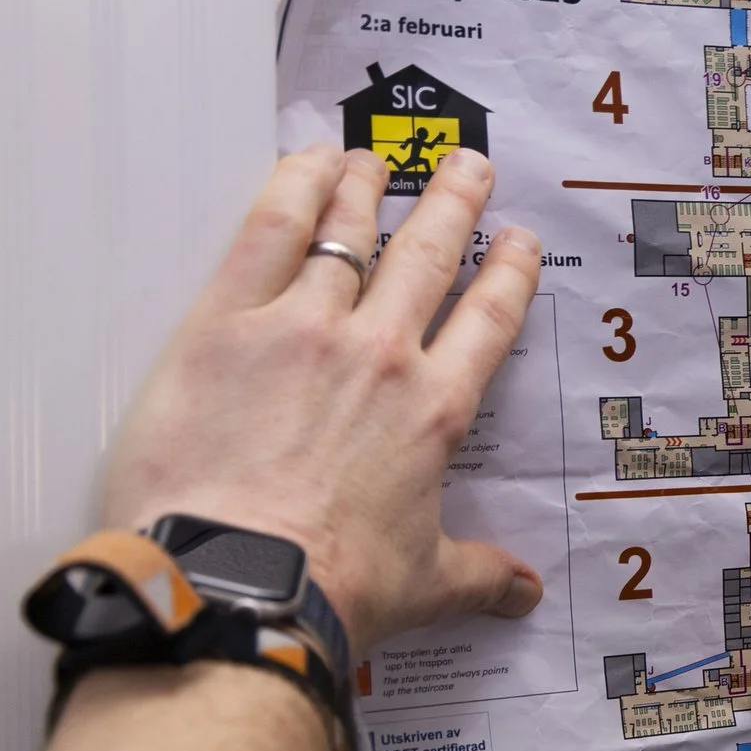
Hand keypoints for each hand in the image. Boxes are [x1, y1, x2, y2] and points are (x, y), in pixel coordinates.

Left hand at [101, 145, 544, 652]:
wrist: (239, 585)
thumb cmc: (333, 589)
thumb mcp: (424, 583)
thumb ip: (479, 574)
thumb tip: (524, 592)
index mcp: (435, 411)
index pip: (487, 320)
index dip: (507, 272)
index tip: (516, 241)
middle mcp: (381, 355)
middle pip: (426, 255)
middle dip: (453, 204)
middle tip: (469, 167)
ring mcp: (304, 329)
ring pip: (348, 231)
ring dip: (367, 187)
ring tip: (375, 158)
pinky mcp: (226, 325)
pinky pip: (267, 233)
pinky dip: (292, 188)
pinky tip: (307, 161)